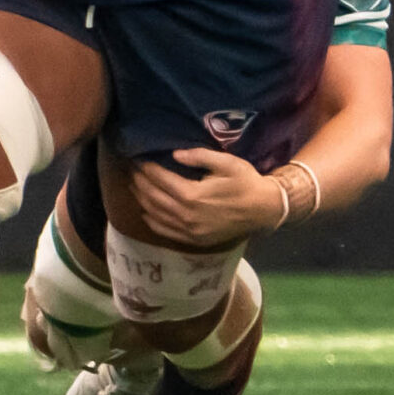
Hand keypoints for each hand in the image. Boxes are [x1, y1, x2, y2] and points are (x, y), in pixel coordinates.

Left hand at [130, 146, 285, 245]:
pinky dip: (151, 220)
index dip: (146, 168)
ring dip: (142, 199)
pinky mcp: (193, 240)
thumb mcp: (226, 162)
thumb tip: (175, 154)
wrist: (262, 210)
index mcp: (192, 195)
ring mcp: (188, 231)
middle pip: (153, 197)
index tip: (137, 158)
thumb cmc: (245, 182)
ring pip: (155, 215)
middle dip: (139, 182)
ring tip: (134, 186)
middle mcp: (186, 215)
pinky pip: (165, 231)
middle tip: (131, 170)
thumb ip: (199, 157)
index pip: (160, 179)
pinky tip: (146, 211)